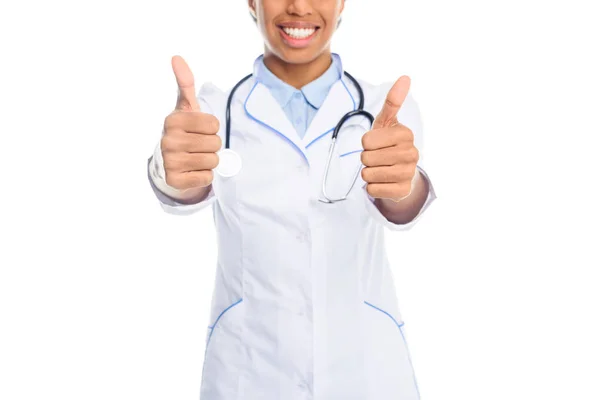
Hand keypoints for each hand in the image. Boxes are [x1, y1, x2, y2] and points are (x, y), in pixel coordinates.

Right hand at [161, 56, 220, 190]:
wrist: (168, 163)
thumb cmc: (184, 132)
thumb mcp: (185, 108)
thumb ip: (185, 83)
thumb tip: (176, 57)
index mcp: (173, 120)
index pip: (214, 125)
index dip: (212, 129)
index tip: (200, 130)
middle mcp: (168, 140)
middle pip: (215, 144)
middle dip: (212, 146)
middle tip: (198, 146)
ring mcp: (170, 162)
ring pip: (212, 161)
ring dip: (209, 161)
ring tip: (196, 158)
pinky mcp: (174, 181)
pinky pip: (206, 178)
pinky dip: (204, 176)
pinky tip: (192, 171)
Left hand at [360, 76, 418, 201]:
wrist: (401, 172)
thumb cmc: (389, 144)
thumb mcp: (387, 122)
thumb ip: (393, 101)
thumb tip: (405, 77)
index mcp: (405, 134)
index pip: (366, 141)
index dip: (366, 144)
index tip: (377, 144)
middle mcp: (411, 153)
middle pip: (366, 158)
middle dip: (366, 159)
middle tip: (378, 158)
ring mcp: (408, 173)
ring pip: (368, 175)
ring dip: (368, 173)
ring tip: (379, 169)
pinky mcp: (403, 191)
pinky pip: (373, 190)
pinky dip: (372, 187)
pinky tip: (383, 182)